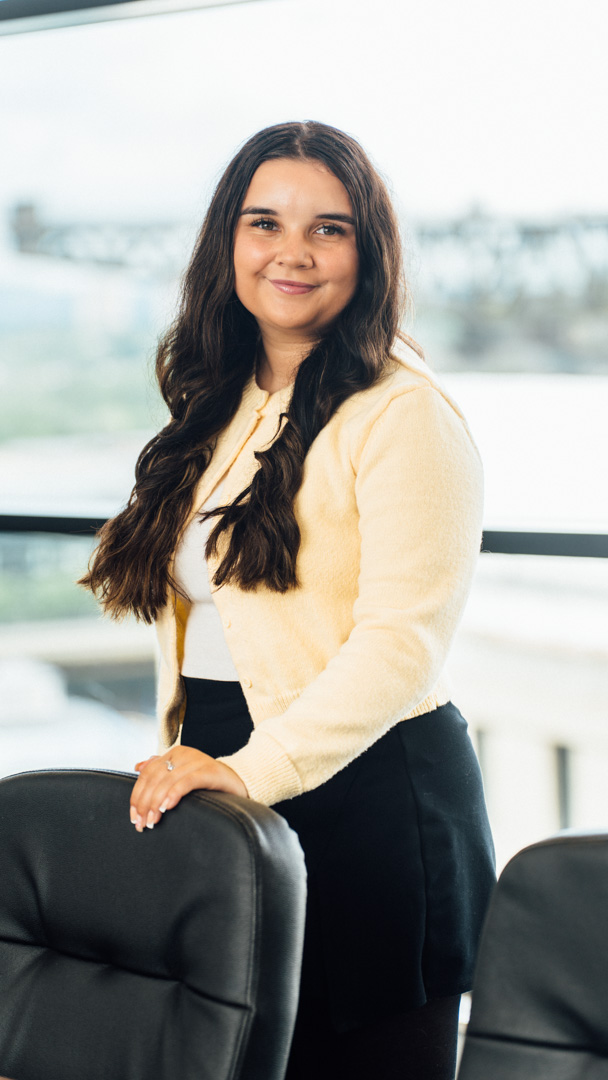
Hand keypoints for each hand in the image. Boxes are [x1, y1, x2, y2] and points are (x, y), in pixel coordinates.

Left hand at [130, 746, 247, 831]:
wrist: (240, 781)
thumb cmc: (209, 782)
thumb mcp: (181, 775)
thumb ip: (161, 770)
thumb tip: (138, 767)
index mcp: (174, 753)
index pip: (147, 774)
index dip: (137, 795)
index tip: (133, 816)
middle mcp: (184, 753)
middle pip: (154, 779)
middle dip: (144, 804)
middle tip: (141, 823)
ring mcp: (197, 760)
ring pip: (167, 782)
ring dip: (156, 804)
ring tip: (152, 821)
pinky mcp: (209, 771)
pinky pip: (186, 782)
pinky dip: (173, 795)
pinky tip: (166, 807)